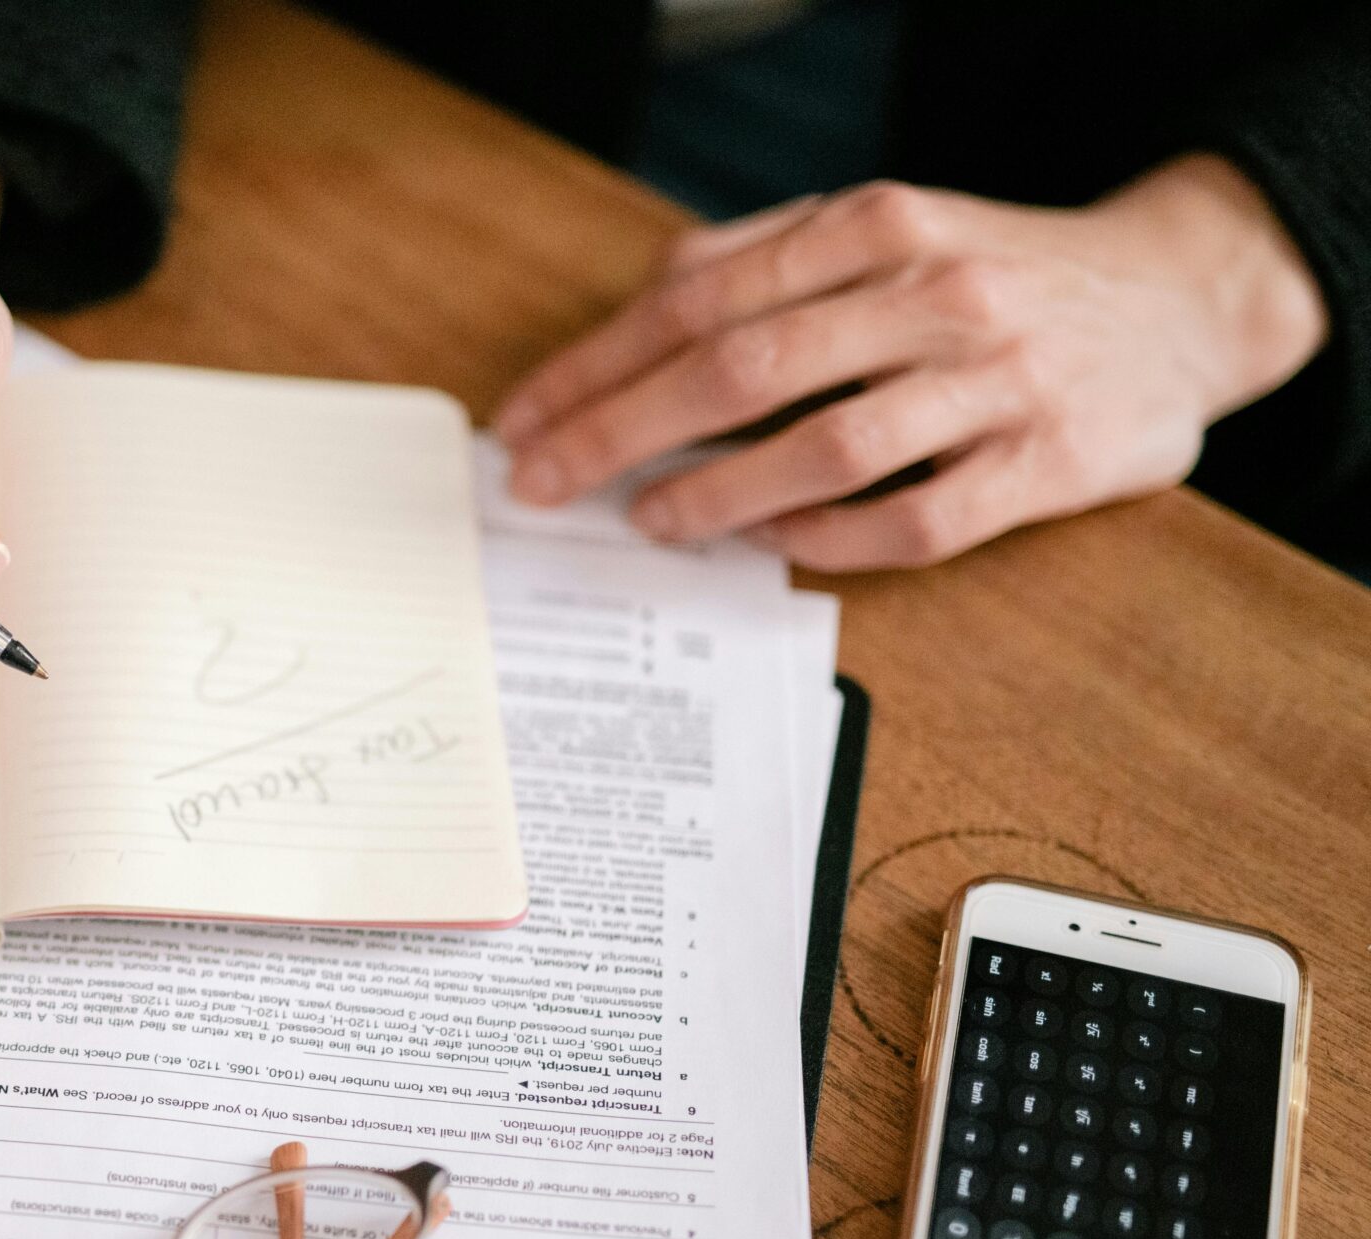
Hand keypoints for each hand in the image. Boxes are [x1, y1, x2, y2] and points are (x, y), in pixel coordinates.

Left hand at [492, 156, 1327, 569]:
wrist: (1183, 298)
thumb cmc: (997, 274)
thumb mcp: (885, 227)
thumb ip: (765, 256)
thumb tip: (638, 305)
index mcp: (878, 225)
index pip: (697, 301)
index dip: (595, 367)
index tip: (524, 422)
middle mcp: (935, 293)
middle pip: (740, 371)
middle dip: (619, 433)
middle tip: (546, 485)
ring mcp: (996, 381)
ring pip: (827, 448)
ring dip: (717, 493)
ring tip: (649, 522)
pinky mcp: (1048, 463)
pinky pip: (921, 519)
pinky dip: (834, 537)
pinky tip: (777, 543)